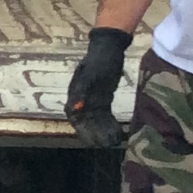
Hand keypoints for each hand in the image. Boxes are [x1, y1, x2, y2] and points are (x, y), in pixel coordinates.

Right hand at [65, 26, 131, 145]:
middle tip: (106, 144)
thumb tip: (74, 110)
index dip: (82, 130)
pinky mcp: (103, 98)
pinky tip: (117, 131)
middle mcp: (82, 99)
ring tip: (114, 141)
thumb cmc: (98, 60)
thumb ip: (82, 92)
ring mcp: (93, 99)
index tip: (91, 142)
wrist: (109, 47)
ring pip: (96, 120)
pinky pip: (105, 115)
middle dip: (95, 134)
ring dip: (103, 130)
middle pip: (86, 121)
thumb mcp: (91, 75)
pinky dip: (109, 123)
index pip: (75, 117)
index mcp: (76, 93)